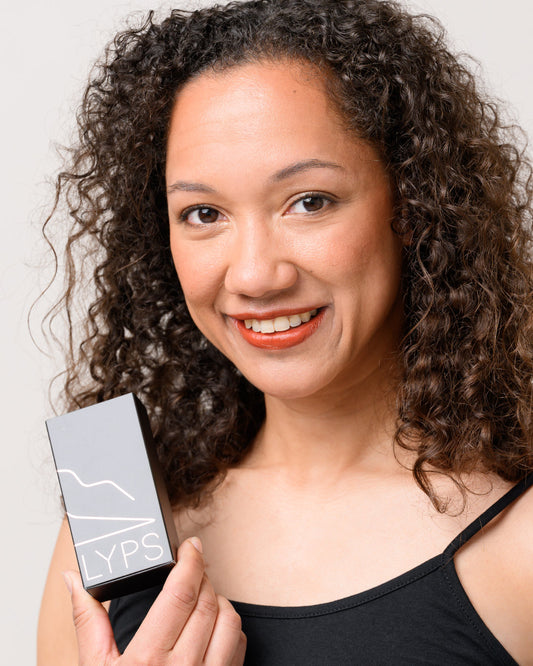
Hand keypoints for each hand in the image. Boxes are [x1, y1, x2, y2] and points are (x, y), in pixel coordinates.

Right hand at [63, 537, 245, 664]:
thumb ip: (88, 622)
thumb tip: (74, 581)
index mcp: (148, 660)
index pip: (182, 594)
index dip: (191, 562)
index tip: (190, 546)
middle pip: (208, 602)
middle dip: (203, 577)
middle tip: (192, 568)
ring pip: (230, 621)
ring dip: (219, 600)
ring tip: (201, 596)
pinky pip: (238, 647)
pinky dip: (230, 627)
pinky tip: (212, 627)